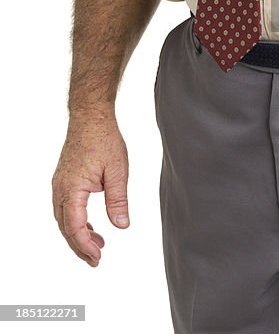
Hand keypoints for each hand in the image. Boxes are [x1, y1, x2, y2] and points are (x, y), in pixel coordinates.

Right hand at [51, 112, 129, 266]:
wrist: (91, 116)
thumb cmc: (103, 139)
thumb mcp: (117, 171)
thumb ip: (118, 201)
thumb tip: (122, 226)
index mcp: (71, 189)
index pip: (74, 226)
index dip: (85, 245)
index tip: (98, 256)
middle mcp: (60, 189)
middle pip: (65, 227)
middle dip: (80, 246)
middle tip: (96, 259)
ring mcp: (59, 184)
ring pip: (63, 218)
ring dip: (78, 234)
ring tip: (97, 244)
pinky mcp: (63, 180)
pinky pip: (65, 207)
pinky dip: (75, 220)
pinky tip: (89, 224)